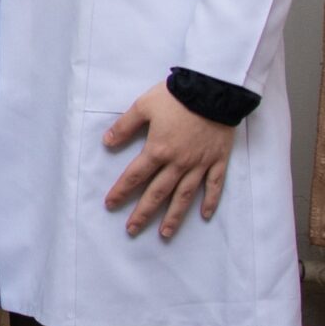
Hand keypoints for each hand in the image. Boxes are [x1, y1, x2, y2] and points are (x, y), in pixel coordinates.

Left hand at [103, 80, 237, 237]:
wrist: (212, 91)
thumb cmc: (176, 97)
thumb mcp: (143, 106)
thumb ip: (124, 126)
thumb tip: (107, 142)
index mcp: (158, 150)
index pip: (135, 176)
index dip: (121, 191)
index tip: (110, 205)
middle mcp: (178, 163)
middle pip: (158, 193)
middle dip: (144, 213)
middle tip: (132, 230)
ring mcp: (200, 164)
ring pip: (185, 196)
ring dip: (174, 216)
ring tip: (164, 234)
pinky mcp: (218, 161)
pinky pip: (214, 186)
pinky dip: (210, 201)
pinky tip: (204, 215)